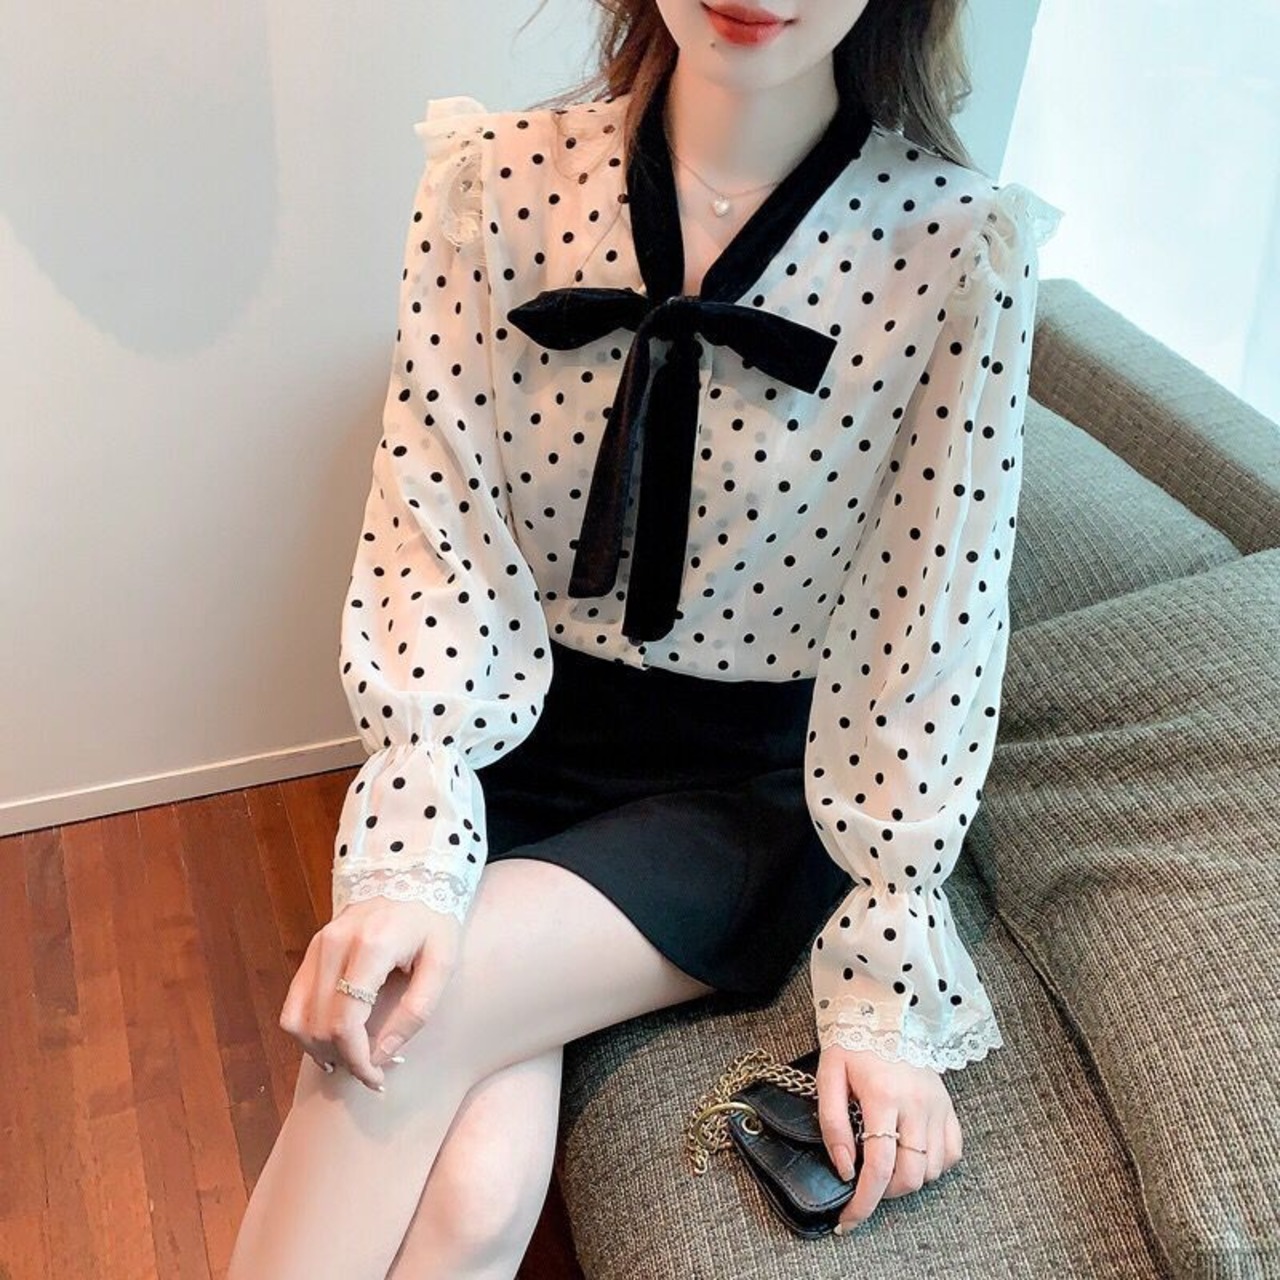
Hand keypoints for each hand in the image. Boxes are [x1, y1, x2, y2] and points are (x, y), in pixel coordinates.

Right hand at [277, 897, 462, 1091]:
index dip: (357, 1060)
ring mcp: (319, 943)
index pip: (345, 1021)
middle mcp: (335, 943)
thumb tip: (383, 1054)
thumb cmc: (435, 922)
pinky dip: (307, 1028)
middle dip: (342, 1059)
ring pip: (296, 1016)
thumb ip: (416, 1011)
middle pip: (317, 1024)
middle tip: (370, 1073)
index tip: (377, 1080)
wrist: (416, 877)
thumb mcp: (442, 964)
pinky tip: (332, 1041)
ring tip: (349, 1060)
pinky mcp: (313, 946)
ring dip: (318, 1048)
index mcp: (371, 946)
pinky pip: (294, 999)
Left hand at [815, 1044, 962, 1233]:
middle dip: (885, 1194)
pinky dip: (933, 1166)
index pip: (879, 1166)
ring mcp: (938, 1107)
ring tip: (885, 1166)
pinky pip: (951, 1154)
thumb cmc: (853, 1044)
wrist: (885, 1012)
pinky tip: (911, 1155)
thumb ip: (832, 1124)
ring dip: (907, 1180)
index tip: (848, 1221)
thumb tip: (844, 1168)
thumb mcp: (829, 1076)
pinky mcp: (949, 1107)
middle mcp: (917, 1105)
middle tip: (865, 1186)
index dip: (864, 1201)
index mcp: (883, 1096)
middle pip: (910, 1175)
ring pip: (932, 1171)